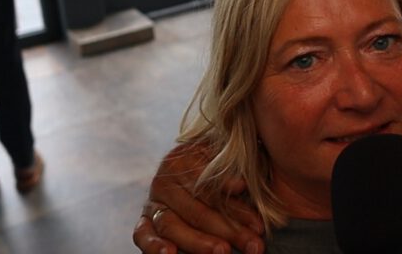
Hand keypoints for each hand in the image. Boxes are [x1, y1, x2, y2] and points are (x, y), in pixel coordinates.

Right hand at [132, 144, 264, 253]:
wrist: (200, 166)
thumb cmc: (225, 165)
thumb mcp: (234, 161)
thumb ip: (237, 171)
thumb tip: (240, 186)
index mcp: (187, 158)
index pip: (213, 187)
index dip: (237, 207)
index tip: (259, 224)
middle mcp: (166, 179)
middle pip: (197, 209)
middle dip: (228, 230)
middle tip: (252, 244)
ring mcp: (153, 200)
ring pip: (172, 224)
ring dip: (198, 241)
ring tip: (222, 251)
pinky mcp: (145, 220)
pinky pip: (142, 233)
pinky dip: (153, 245)